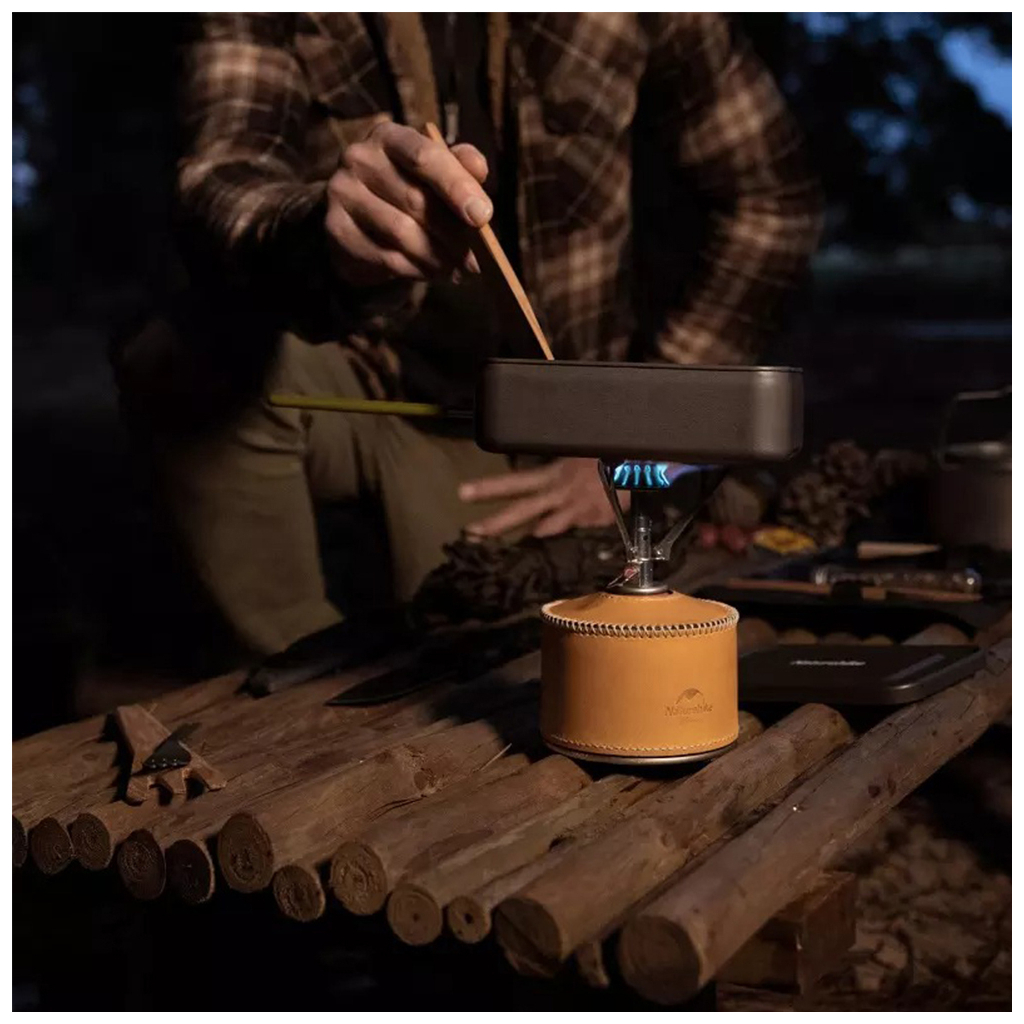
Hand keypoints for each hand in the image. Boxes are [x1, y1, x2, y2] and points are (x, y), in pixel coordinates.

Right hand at [325, 121, 491, 286]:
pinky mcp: (337, 229)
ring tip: (457, 269)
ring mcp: (342, 193)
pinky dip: (415, 270)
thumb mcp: (434, 171)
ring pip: (401, 233)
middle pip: (416, 201)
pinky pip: (384, 257)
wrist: (356, 216)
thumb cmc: (406, 188)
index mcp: (389, 137)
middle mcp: (359, 158)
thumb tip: (479, 168)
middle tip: (477, 260)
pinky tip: (432, 273)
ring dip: (437, 257)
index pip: (425, 156)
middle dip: (454, 235)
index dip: (457, 186)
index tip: (483, 217)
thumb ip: (459, 166)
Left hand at [459, 459, 629, 538]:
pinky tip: (563, 531)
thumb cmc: (608, 453)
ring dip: (526, 535)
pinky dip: (569, 528)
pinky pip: (576, 528)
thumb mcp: (578, 454)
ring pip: (545, 526)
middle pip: (521, 509)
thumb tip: (542, 487)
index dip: (488, 487)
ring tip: (510, 542)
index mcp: (553, 473)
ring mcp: (576, 510)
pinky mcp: (594, 520)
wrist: (641, 462)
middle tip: (469, 532)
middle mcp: (559, 493)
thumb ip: (559, 472)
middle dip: (494, 523)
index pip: (515, 481)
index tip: (462, 494)